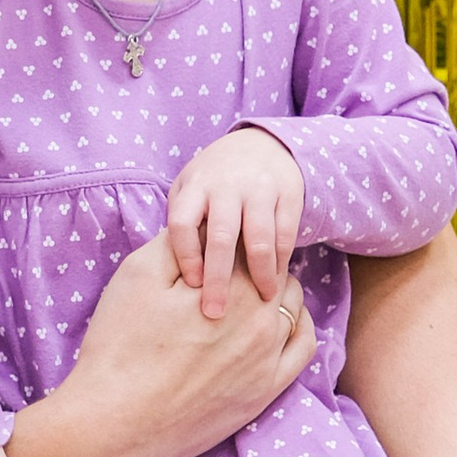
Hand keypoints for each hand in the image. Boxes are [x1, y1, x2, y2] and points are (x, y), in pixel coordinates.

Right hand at [24, 236, 316, 456]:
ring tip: (247, 293)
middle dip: (255, 263)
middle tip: (229, 268)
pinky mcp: (268, 390)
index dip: (231, 238)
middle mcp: (261, 318)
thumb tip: (208, 225)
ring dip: (275, 291)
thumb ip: (181, 241)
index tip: (217, 242)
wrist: (118, 422)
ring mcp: (269, 357)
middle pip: (275, 270)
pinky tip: (276, 322)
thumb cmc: (121, 347)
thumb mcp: (138, 275)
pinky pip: (304, 347)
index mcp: (231, 283)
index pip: (248, 242)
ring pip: (293, 305)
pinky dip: (297, 325)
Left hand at [166, 127, 305, 321]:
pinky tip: (276, 280)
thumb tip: (168, 273)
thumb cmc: (216, 179)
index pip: (183, 224)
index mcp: (196, 186)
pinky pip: (285, 235)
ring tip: (261, 301)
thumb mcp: (191, 188)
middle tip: (215, 312)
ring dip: (259, 275)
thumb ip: (182, 221)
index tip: (191, 285)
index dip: (185, 257)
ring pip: (259, 240)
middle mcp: (226, 186)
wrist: (263, 144)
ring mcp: (259, 189)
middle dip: (218, 279)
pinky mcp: (288, 194)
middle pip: (221, 238)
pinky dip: (281, 262)